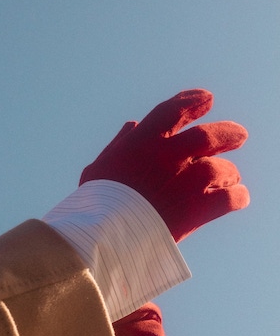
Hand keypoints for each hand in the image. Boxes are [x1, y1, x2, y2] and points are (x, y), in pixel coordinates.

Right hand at [80, 89, 248, 240]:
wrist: (104, 237)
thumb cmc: (95, 204)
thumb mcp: (99, 168)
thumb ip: (120, 144)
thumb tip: (132, 126)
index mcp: (143, 142)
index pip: (174, 110)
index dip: (193, 101)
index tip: (207, 98)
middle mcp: (169, 156)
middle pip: (209, 135)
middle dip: (228, 133)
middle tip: (240, 135)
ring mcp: (186, 181)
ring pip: (223, 168)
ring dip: (230, 173)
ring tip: (232, 178)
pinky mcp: (198, 209)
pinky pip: (231, 198)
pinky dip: (238, 197)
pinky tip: (238, 198)